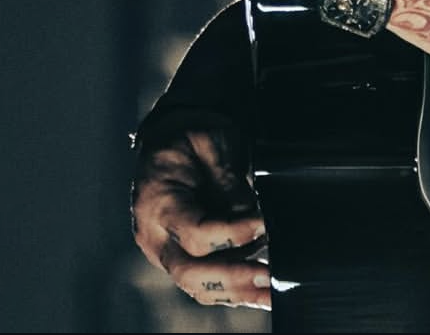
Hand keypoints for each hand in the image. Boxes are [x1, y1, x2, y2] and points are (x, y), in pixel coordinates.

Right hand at [132, 117, 269, 310]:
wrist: (168, 137)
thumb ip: (228, 182)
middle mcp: (157, 237)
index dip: (233, 234)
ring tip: (271, 292)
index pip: (195, 233)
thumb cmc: (189, 137)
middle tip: (267, 275)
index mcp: (159, 204)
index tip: (263, 224)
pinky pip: (205, 283)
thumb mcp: (210, 144)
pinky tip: (260, 290)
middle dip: (233, 278)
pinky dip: (233, 290)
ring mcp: (167, 252)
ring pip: (198, 286)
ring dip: (237, 292)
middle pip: (191, 273)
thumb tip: (253, 216)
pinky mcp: (181, 257)